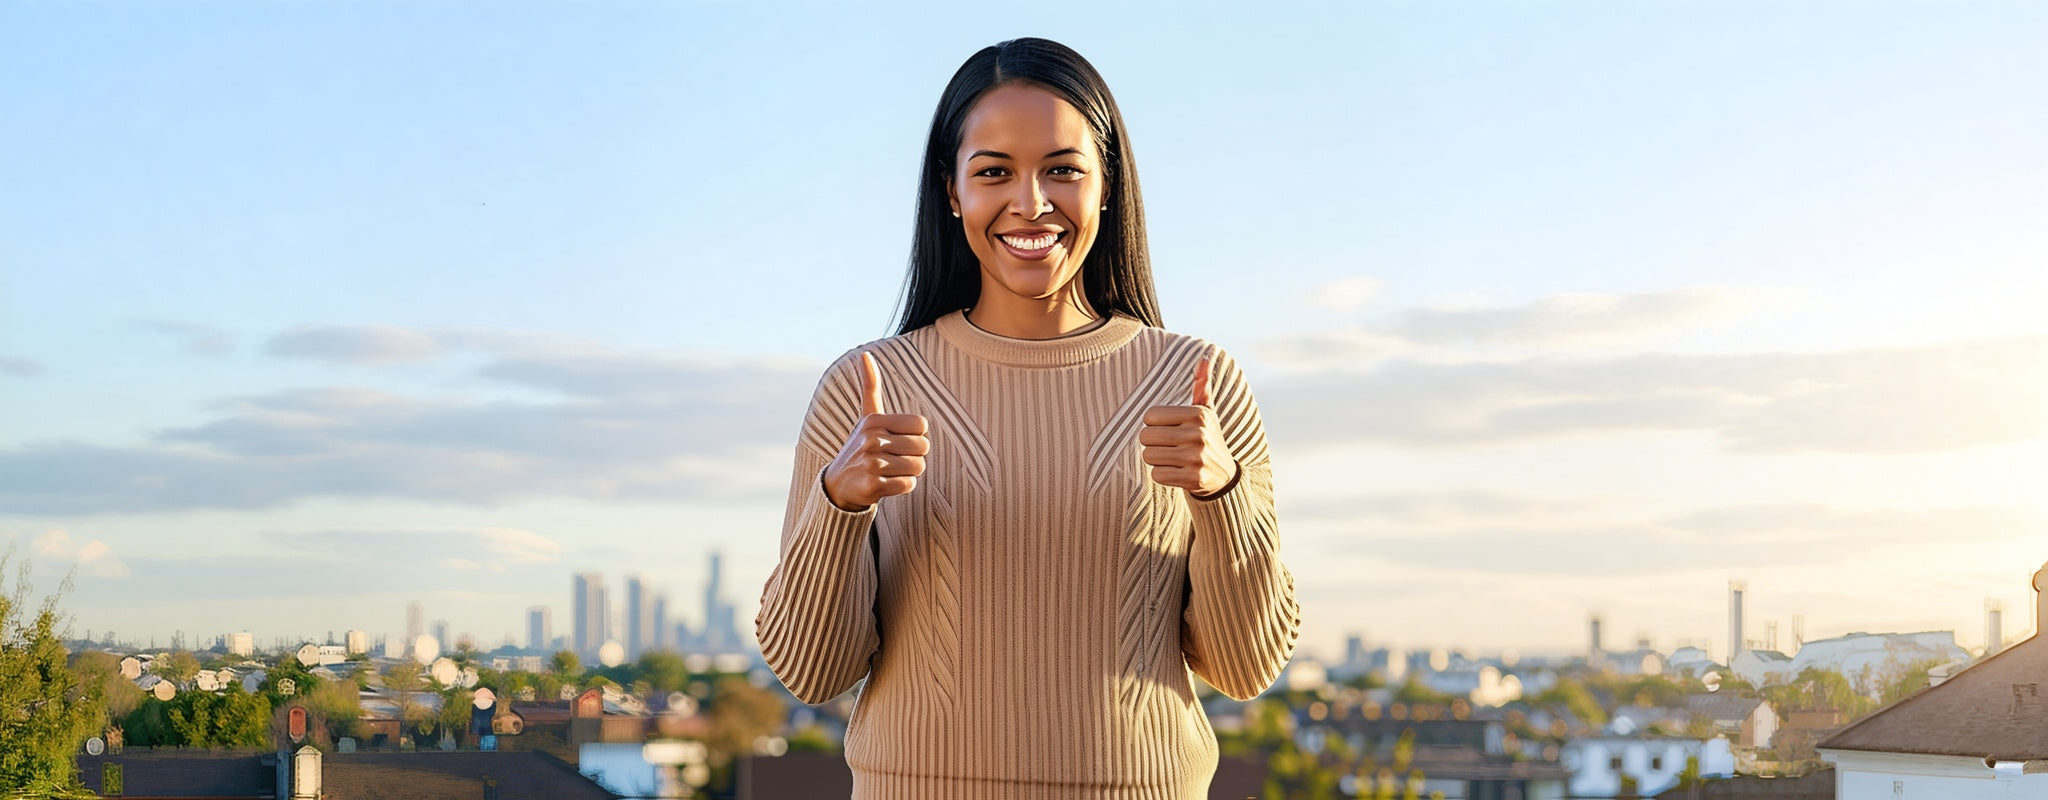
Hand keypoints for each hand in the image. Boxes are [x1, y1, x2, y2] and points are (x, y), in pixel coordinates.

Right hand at [822, 352, 928, 511]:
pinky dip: (902, 486)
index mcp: (874, 420)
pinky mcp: (872, 485)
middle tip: (895, 459)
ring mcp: (871, 463)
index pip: (922, 425)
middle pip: (923, 447)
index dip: (915, 436)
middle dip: (914, 456)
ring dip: (909, 472)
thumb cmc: (861, 447)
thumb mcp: (866, 416)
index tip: (898, 440)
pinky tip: (887, 483)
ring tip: (890, 471)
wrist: (839, 485)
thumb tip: (865, 354)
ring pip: (918, 467)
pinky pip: (909, 485)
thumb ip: (870, 386)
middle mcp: (871, 439)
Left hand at [1139, 351, 1236, 496]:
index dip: (1153, 424)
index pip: (1149, 416)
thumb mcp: (1207, 411)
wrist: (1223, 475)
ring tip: (1172, 458)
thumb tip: (1205, 356)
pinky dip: (1162, 475)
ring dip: (1156, 459)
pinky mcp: (1193, 479)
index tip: (1169, 429)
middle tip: (1168, 445)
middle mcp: (1198, 434)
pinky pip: (1157, 475)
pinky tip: (1177, 471)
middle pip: (1145, 437)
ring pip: (1148, 456)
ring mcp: (1196, 458)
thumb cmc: (1207, 437)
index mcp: (1198, 414)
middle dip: (1151, 443)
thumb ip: (1202, 385)